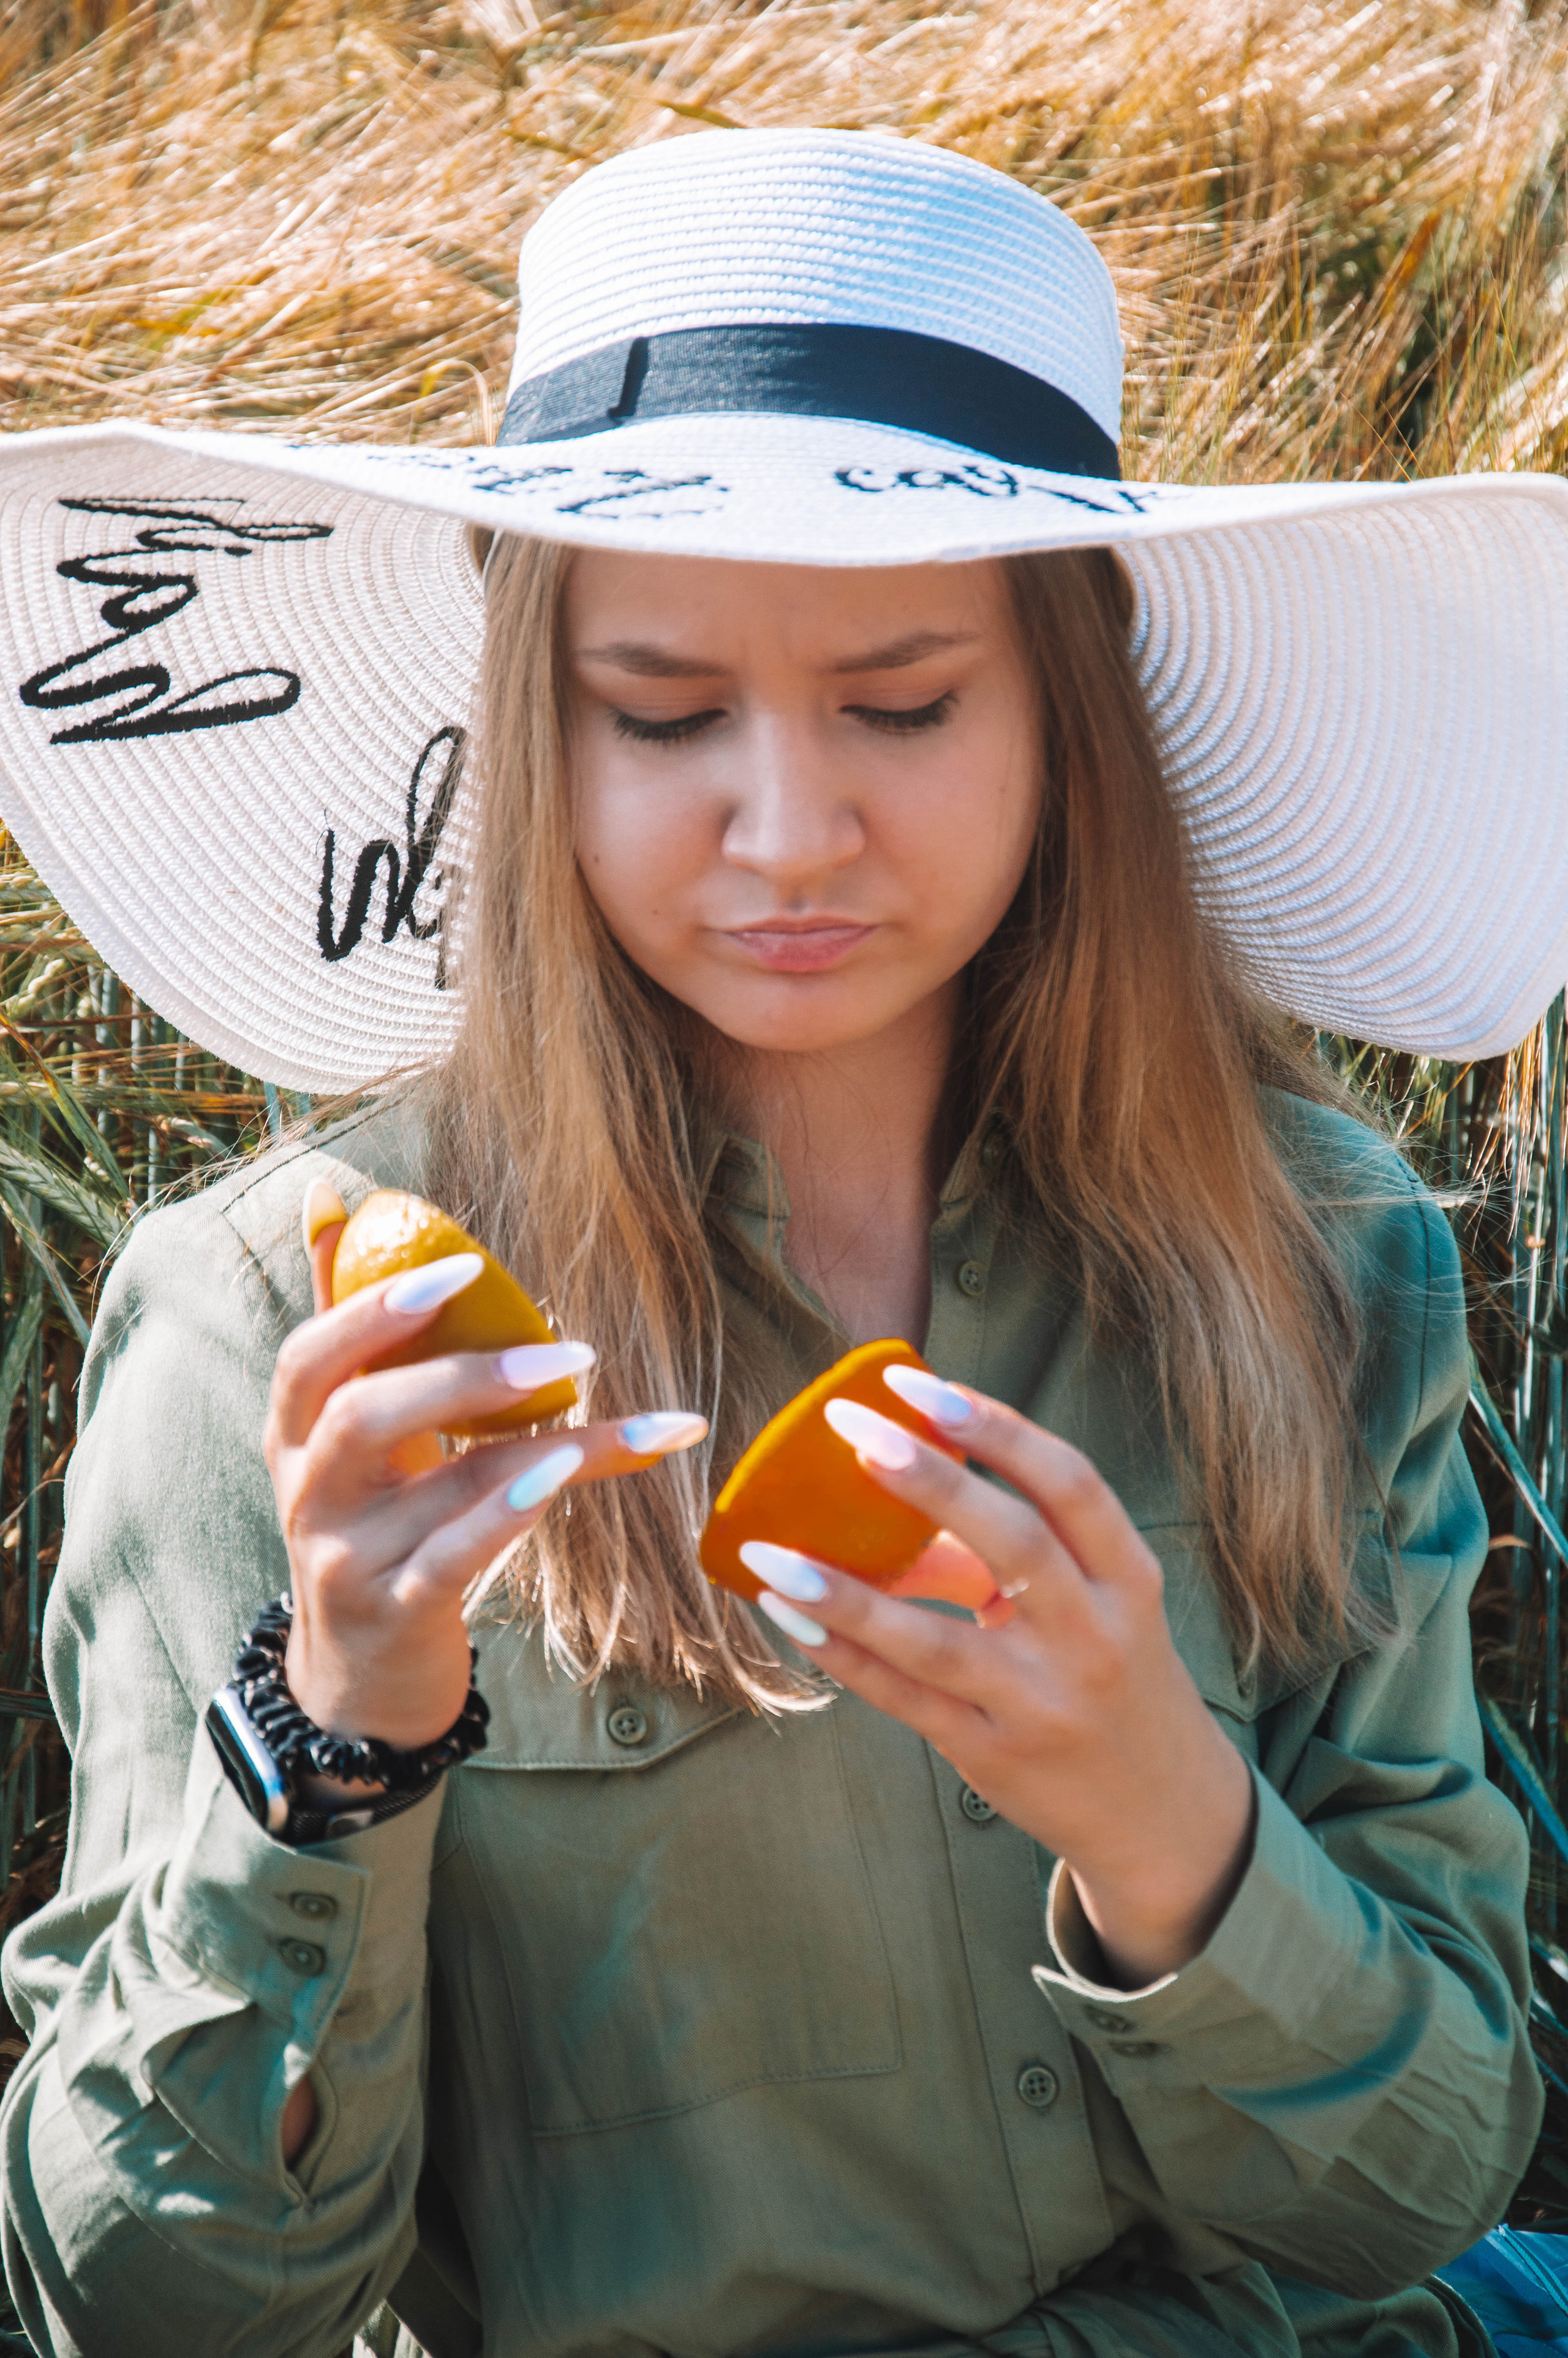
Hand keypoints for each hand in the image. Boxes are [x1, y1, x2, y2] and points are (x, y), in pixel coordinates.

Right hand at [266, 1182, 707, 1755]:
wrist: (359, 1678)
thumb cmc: (371, 1519)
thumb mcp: (345, 1427)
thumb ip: (347, 1319)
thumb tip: (328, 1192)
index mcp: (294, 1431)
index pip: (311, 1354)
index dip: (378, 1305)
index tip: (465, 1265)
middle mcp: (309, 1491)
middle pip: (362, 1414)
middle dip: (464, 1372)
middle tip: (570, 1350)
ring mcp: (347, 1557)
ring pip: (440, 1486)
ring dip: (534, 1443)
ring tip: (603, 1404)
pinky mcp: (395, 1612)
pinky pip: (455, 1557)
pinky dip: (509, 1515)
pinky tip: (563, 1477)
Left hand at [741, 1373, 1254, 1986]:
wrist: (1163, 1813)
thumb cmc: (1116, 1673)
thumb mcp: (1104, 1601)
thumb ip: (1027, 1543)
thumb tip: (906, 1463)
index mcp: (1126, 1578)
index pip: (1070, 1482)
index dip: (996, 1427)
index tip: (920, 1386)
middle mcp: (1092, 1636)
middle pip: (1011, 1541)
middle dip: (926, 1479)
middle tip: (848, 1428)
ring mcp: (1040, 1702)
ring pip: (933, 1641)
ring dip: (844, 1593)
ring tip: (769, 1549)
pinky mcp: (993, 1755)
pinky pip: (904, 1699)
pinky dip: (843, 1656)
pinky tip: (788, 1615)